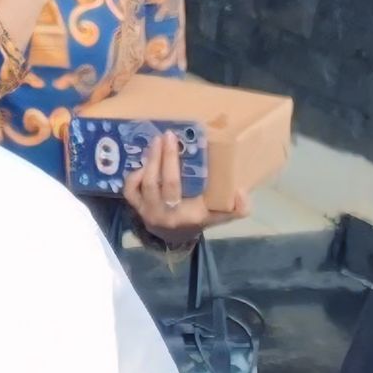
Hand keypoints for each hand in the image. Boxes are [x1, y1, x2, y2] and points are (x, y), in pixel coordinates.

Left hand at [123, 135, 247, 244]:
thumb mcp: (219, 215)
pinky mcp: (137, 208)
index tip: (180, 142)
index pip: (184, 189)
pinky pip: (130, 190)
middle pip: (166, 182)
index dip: (177, 164)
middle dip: (167, 156)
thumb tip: (241, 191)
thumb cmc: (197, 218)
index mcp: (188, 214)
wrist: (174, 237)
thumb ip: (236, 207)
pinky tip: (145, 164)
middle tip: (169, 135)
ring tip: (157, 141)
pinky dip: (135, 175)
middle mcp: (167, 214)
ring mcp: (149, 211)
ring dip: (152, 161)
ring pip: (147, 184)